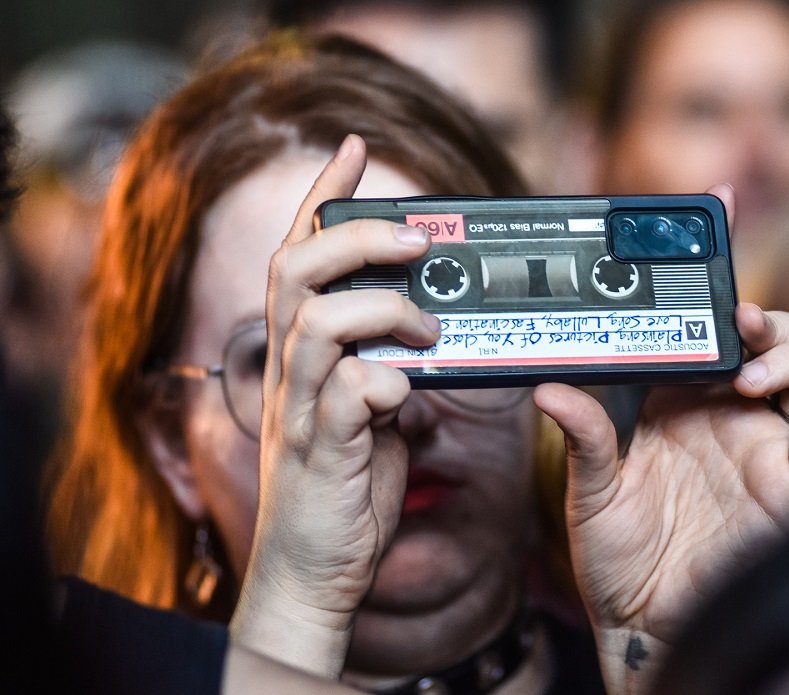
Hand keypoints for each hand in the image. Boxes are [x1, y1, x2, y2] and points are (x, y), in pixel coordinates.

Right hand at [230, 135, 438, 675]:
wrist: (313, 571)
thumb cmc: (344, 490)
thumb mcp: (368, 415)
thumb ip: (387, 369)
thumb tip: (429, 337)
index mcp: (299, 356)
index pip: (299, 257)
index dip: (323, 198)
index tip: (353, 151)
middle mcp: (289, 373)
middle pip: (295, 270)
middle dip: (357, 238)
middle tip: (415, 240)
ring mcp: (299, 410)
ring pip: (318, 322)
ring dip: (384, 310)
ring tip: (429, 328)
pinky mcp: (322, 450)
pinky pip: (348, 393)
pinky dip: (385, 382)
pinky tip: (407, 393)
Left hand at [534, 190, 788, 692]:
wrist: (640, 615)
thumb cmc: (613, 548)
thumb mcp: (591, 483)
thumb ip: (584, 432)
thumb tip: (550, 388)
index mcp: (673, 394)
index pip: (698, 319)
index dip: (712, 263)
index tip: (715, 206)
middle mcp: (720, 406)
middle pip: (759, 334)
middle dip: (756, 315)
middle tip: (738, 316)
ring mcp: (760, 437)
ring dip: (787, 351)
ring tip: (752, 370)